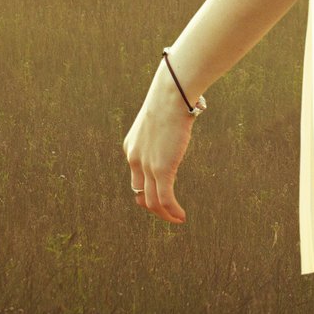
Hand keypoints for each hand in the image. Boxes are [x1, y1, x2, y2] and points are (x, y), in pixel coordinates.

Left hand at [122, 64, 195, 223]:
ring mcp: (146, 165)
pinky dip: (173, 211)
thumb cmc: (170, 100)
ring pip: (152, 202)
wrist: (171, 94)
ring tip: (177, 219)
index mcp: (131, 148)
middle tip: (168, 214)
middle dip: (154, 207)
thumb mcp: (160, 119)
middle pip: (141, 194)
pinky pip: (165, 199)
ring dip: (165, 215)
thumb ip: (163, 132)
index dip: (146, 193)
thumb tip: (178, 128)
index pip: (136, 179)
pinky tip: (182, 216)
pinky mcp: (161, 169)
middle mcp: (134, 159)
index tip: (159, 198)